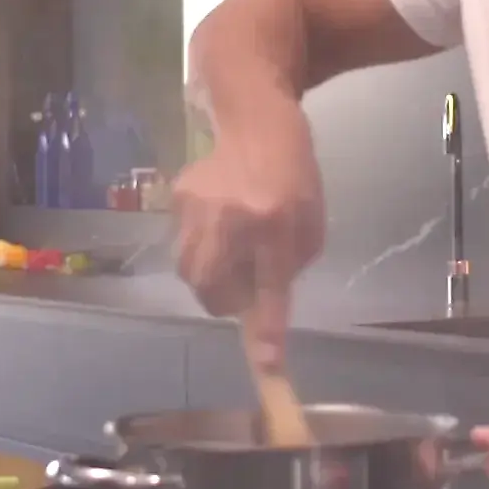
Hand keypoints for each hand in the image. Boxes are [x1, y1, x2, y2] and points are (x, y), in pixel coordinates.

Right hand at [173, 106, 324, 369]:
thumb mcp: (310, 223)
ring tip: (232, 250)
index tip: (268, 367)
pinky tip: (219, 219)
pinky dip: (202, 245)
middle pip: (213, 289)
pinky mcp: (178, 198)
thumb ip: (288, 267)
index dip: (268, 331)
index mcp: (275, 222)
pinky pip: (185, 243)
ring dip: (213, 276)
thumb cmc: (294, 175)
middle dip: (227, 301)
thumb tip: (262, 306)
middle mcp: (233, 217)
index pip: (270, 288)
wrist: (256, 121)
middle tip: (244, 287)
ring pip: (192, 271)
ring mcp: (198, 207)